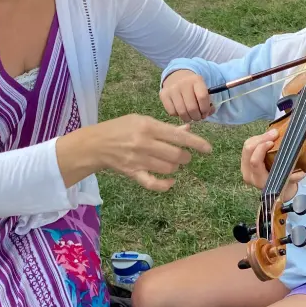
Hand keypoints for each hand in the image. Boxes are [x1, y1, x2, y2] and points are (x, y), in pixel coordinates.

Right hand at [58, 114, 211, 192]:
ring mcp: (138, 159)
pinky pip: (153, 183)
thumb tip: (189, 130)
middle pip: (177, 155)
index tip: (208, 149)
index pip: (179, 136)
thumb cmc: (121, 128)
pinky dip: (165, 185)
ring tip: (172, 163)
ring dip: (176, 168)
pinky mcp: (133, 173)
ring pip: (169, 169)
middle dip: (185, 157)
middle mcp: (145, 143)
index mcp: (148, 126)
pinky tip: (170, 182)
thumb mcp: (142, 121)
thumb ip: (166, 128)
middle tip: (183, 156)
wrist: (96, 144)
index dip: (197, 143)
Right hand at [160, 69, 211, 121]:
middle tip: (198, 117)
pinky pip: (172, 112)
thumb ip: (208, 102)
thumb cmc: (193, 88)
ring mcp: (172, 89)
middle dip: (197, 117)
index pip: (202, 97)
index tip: (205, 113)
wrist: (176, 77)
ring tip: (190, 116)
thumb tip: (208, 113)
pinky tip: (181, 111)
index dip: (205, 109)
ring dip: (188, 118)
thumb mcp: (203, 89)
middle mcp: (183, 83)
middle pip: (192, 108)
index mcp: (196, 80)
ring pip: (182, 112)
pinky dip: (178, 115)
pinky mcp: (163, 95)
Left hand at [240, 129, 301, 199]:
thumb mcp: (290, 183)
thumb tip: (300, 174)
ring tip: (273, 134)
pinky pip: (248, 145)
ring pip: (247, 146)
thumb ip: (294, 178)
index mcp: (259, 180)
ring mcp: (245, 167)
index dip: (261, 149)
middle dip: (261, 138)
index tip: (272, 142)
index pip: (255, 162)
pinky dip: (257, 139)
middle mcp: (249, 174)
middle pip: (248, 150)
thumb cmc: (283, 184)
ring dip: (260, 137)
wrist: (276, 190)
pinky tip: (267, 137)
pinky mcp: (245, 160)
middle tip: (275, 133)